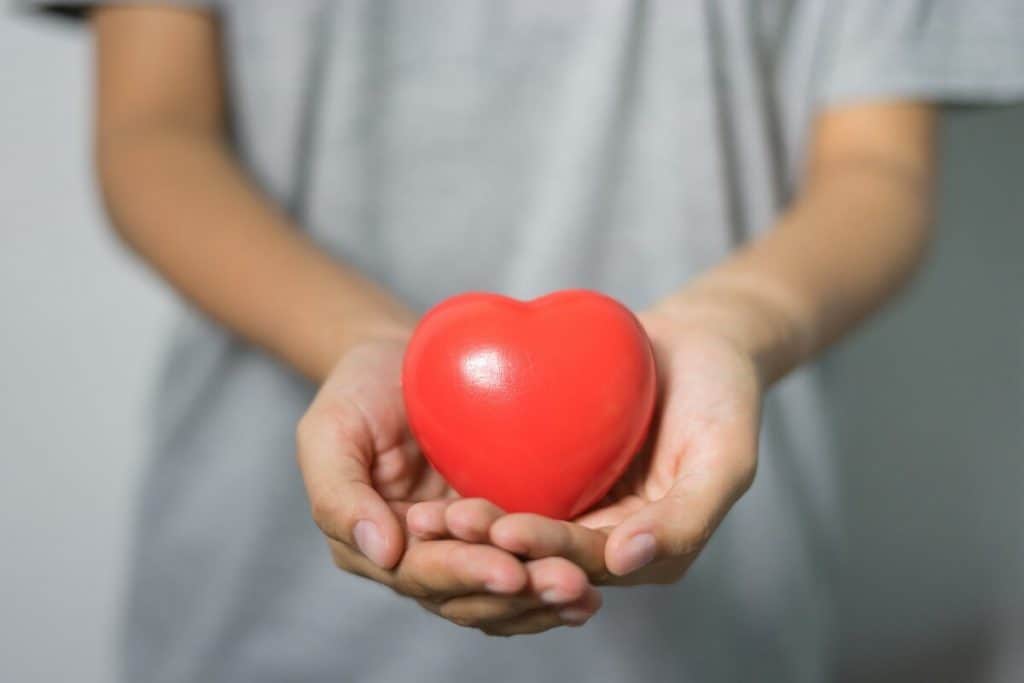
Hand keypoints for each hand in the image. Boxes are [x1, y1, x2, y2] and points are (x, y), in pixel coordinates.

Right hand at [296, 338, 601, 632]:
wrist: (402, 360)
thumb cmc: (358, 390)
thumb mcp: (330, 431)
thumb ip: (339, 494)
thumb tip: (383, 552)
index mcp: (378, 544)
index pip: (422, 574)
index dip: (466, 573)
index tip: (510, 570)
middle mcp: (422, 557)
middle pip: (470, 593)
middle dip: (519, 595)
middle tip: (570, 584)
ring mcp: (465, 545)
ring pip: (503, 593)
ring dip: (544, 599)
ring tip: (586, 593)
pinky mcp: (501, 526)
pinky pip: (528, 563)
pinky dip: (557, 579)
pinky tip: (594, 584)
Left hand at [408, 306, 760, 585]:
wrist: (699, 342)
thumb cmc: (723, 397)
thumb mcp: (725, 457)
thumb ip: (688, 517)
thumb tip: (626, 563)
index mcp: (647, 550)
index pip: (587, 561)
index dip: (545, 550)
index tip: (503, 531)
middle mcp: (606, 536)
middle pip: (542, 550)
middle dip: (494, 544)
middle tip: (446, 523)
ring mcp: (578, 505)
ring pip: (518, 525)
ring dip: (474, 527)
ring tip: (429, 513)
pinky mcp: (555, 472)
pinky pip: (511, 484)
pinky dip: (477, 486)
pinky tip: (435, 476)